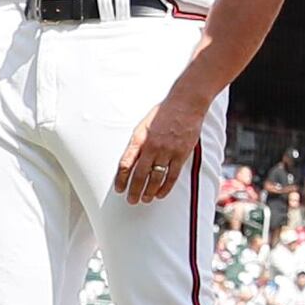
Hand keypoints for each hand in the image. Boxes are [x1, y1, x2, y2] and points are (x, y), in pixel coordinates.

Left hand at [113, 85, 209, 205]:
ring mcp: (167, 151)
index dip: (121, 179)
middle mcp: (151, 147)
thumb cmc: (163, 113)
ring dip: (149, 191)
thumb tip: (131, 160)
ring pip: (156, 178)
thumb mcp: (143, 126)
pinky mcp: (181, 154)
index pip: (126, 164)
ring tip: (145, 199)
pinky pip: (172, 175)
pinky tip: (161, 193)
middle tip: (131, 200)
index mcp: (139, 139)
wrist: (185, 104)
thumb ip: (138, 143)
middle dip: (134, 190)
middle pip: (139, 175)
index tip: (119, 189)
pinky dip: (165, 187)